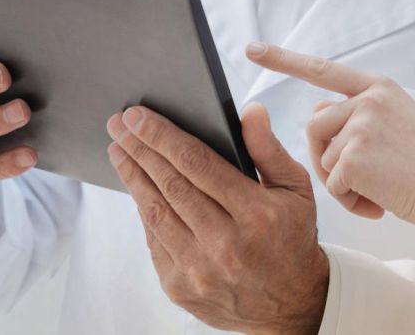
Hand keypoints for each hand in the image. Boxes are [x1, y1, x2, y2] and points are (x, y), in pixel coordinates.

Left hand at [106, 102, 326, 333]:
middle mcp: (225, 243)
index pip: (198, 164)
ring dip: (133, 177)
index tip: (138, 116)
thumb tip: (250, 111)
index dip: (163, 136)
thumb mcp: (296, 190)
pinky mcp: (180, 287)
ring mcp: (198, 269)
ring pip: (155, 212)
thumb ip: (269, 149)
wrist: (291, 304)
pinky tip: (138, 189)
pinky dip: (144, 211)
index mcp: (256, 214)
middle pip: (170, 185)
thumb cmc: (292, 238)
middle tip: (118, 125)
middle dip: (139, 149)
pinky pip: (154, 240)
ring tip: (119, 151)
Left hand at [244, 42, 414, 228]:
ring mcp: (360, 126)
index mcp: (379, 87)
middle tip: (355, 179)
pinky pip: (331, 183)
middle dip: (326, 156)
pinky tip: (376, 201)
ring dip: (340, 181)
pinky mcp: (353, 156)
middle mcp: (368, 100)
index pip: (323, 69)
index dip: (284, 59)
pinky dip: (349, 199)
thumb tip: (318, 111)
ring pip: (322, 157)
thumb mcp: (398, 120)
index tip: (253, 49)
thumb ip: (360, 111)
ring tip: (374, 191)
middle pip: (315, 126)